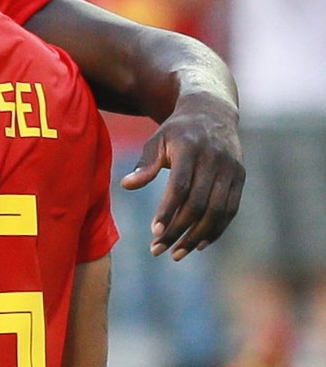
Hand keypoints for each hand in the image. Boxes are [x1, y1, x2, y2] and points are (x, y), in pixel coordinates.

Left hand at [122, 93, 244, 260]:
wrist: (212, 112)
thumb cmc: (176, 131)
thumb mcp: (156, 140)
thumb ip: (144, 164)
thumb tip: (126, 185)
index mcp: (191, 149)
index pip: (180, 186)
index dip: (168, 211)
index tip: (154, 232)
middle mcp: (215, 160)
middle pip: (198, 204)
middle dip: (178, 230)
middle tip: (158, 249)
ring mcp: (231, 169)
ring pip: (217, 211)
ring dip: (197, 236)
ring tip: (177, 254)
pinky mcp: (240, 178)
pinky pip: (230, 210)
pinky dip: (216, 230)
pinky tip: (198, 245)